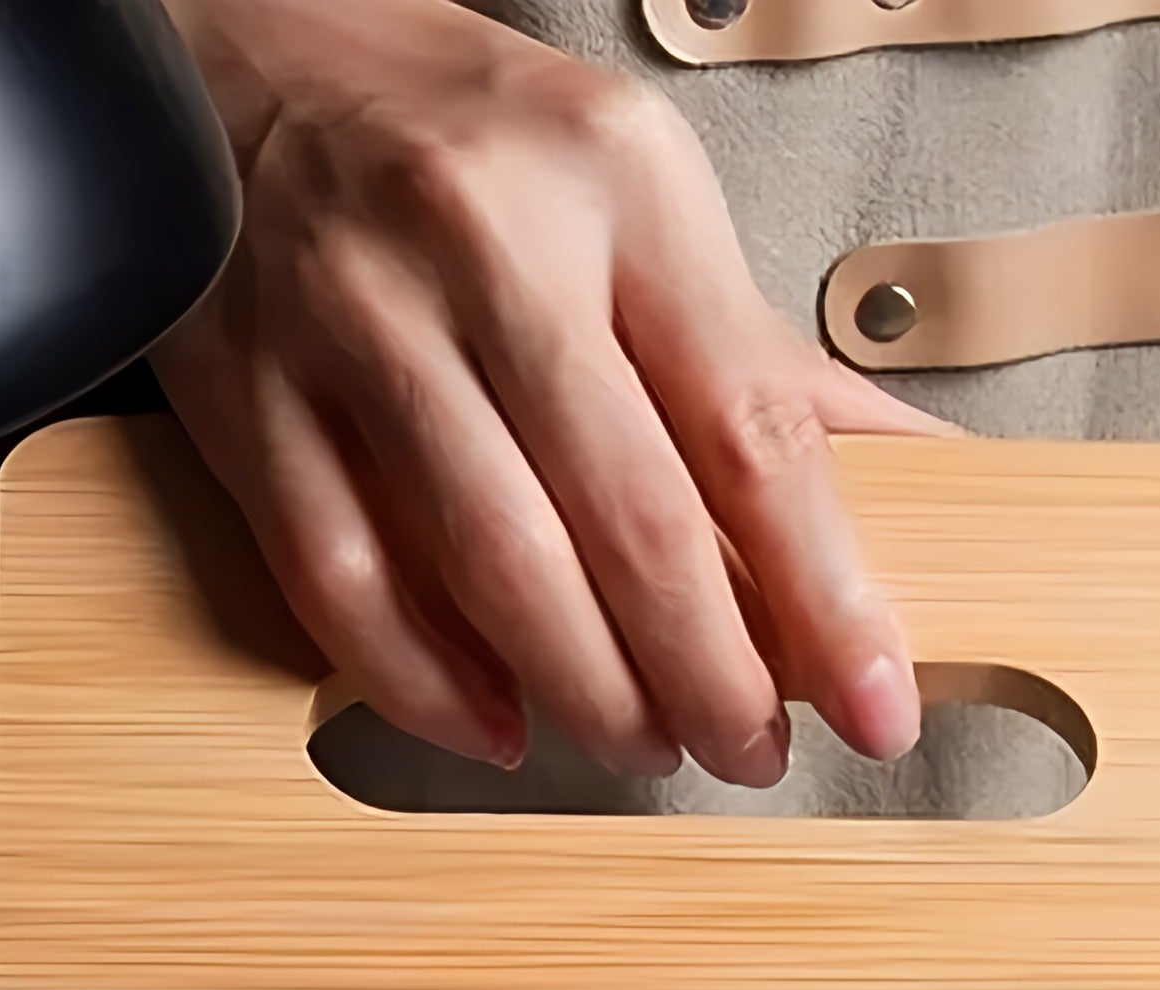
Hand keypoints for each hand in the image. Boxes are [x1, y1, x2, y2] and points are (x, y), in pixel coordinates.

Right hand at [153, 0, 947, 780]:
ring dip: (593, 696)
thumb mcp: (646, 202)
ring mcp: (353, 316)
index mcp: (621, 193)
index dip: (828, 599)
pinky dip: (429, 683)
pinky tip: (497, 725)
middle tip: (749, 749)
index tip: (878, 708)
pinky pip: (346, 582)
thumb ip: (765, 359)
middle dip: (714, 680)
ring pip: (499, 567)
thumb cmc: (471, 142)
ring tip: (645, 744)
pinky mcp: (244, 386)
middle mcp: (487, 244)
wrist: (237, 42)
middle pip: (635, 525)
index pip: (755, 435)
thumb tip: (922, 476)